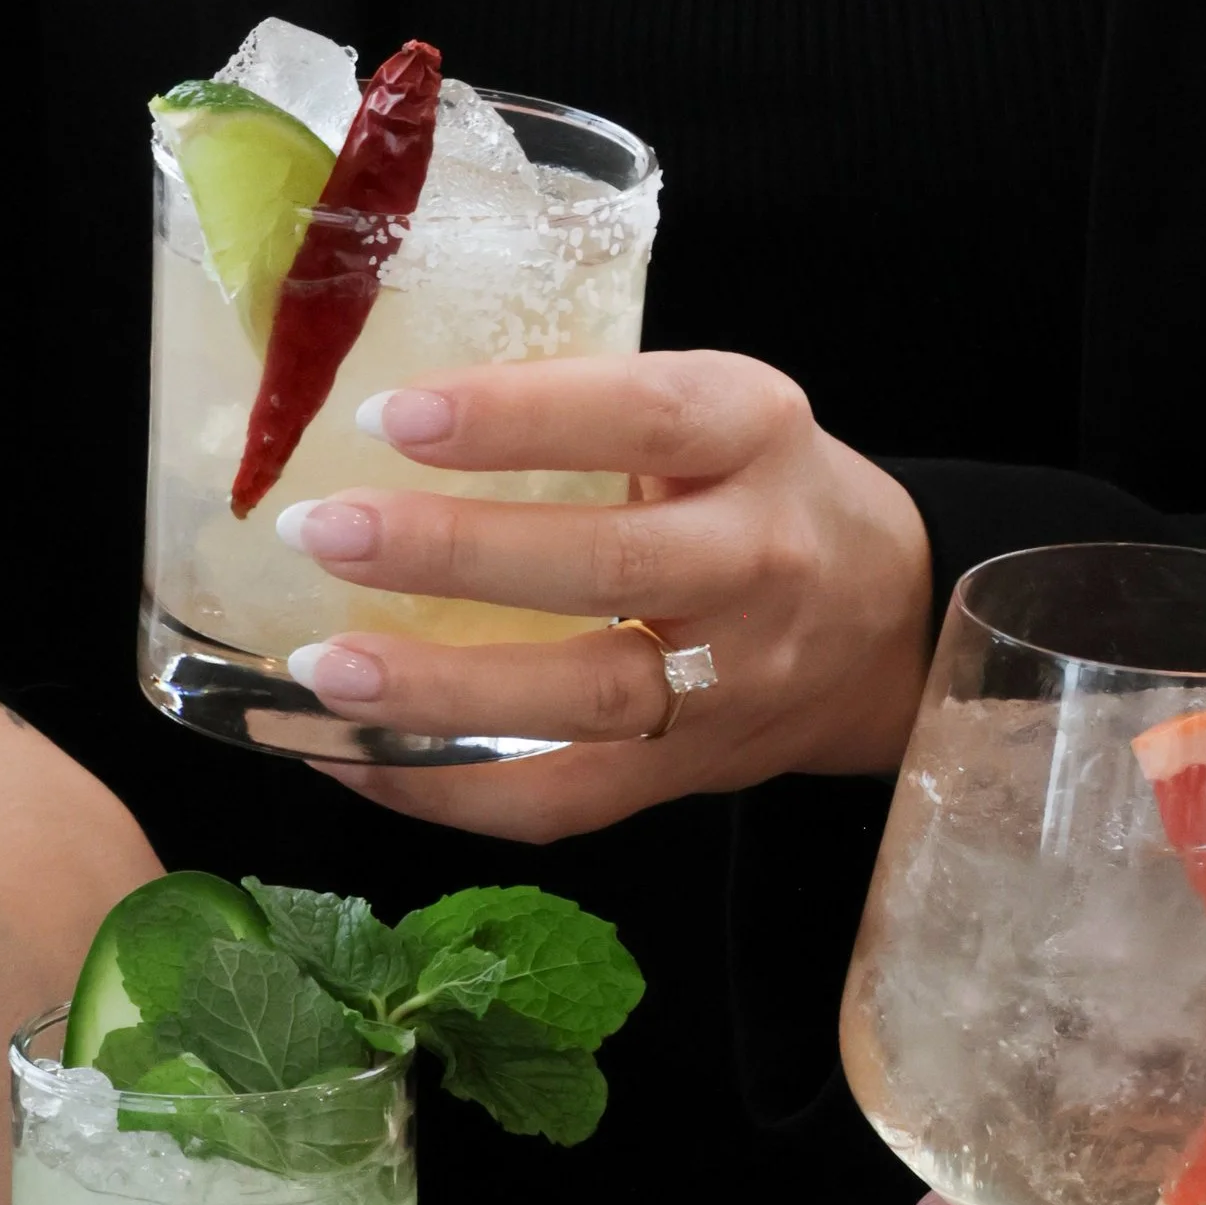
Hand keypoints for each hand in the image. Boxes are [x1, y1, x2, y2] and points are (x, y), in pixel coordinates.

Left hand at [274, 351, 934, 836]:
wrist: (883, 625)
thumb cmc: (755, 491)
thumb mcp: (711, 410)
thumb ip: (586, 406)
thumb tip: (372, 405)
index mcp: (753, 435)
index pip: (639, 416)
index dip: (514, 418)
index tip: (390, 414)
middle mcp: (755, 559)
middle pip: (607, 566)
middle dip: (452, 553)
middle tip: (324, 534)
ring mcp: (731, 679)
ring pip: (587, 701)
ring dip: (440, 694)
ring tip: (322, 671)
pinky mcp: (692, 771)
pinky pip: (566, 799)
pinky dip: (451, 789)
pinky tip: (353, 761)